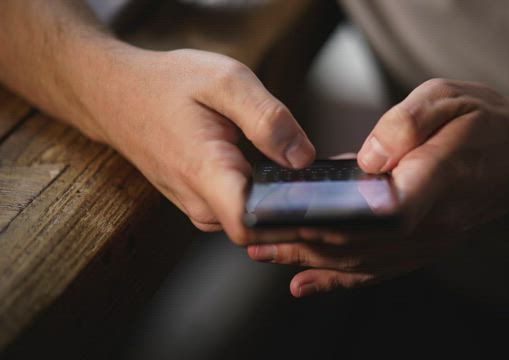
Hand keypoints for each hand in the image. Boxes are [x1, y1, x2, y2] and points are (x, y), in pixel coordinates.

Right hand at [83, 48, 314, 241]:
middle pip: (258, 230)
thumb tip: (303, 158)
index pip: (250, 226)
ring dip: (277, 208)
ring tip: (299, 178)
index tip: (318, 205)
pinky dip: (259, 200)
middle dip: (293, 214)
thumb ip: (268, 119)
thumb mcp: (225, 81)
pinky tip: (272, 176)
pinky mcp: (197, 202)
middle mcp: (198, 199)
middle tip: (322, 187)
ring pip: (249, 223)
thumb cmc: (167, 84)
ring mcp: (195, 206)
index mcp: (207, 170)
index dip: (290, 221)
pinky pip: (235, 212)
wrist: (117, 94)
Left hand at [248, 79, 508, 296]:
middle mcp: (432, 221)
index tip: (293, 217)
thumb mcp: (448, 99)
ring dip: (309, 260)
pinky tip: (304, 282)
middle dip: (303, 241)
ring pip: (361, 261)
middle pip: (360, 243)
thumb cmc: (483, 122)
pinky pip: (376, 271)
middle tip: (255, 233)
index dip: (338, 219)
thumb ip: (406, 124)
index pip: (387, 210)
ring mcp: (427, 241)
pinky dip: (337, 279)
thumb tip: (364, 158)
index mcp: (437, 177)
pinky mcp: (421, 248)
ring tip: (265, 252)